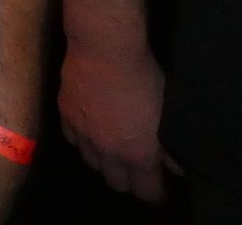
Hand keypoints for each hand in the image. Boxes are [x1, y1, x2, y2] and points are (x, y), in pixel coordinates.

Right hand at [59, 44, 174, 201]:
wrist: (103, 49)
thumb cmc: (144, 78)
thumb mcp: (166, 112)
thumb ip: (168, 145)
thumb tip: (177, 167)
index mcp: (136, 153)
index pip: (146, 191)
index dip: (156, 193)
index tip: (162, 190)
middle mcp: (107, 150)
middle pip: (116, 183)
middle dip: (129, 180)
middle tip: (138, 169)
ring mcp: (82, 133)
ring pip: (91, 164)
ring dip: (104, 162)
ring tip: (113, 150)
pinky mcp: (65, 113)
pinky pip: (72, 140)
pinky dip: (83, 141)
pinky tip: (91, 130)